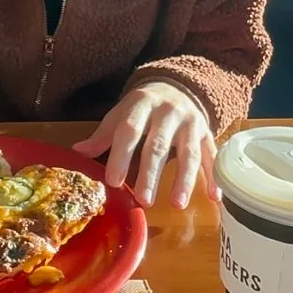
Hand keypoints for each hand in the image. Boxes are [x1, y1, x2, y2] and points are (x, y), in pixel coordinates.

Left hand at [73, 81, 218, 209]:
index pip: (130, 130)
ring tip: (177, 205)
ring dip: (184, 180)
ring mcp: (191, 123)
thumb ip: (104, 135)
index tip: (113, 181)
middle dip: (150, 174)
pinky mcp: (207, 134)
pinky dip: (214, 177)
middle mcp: (168, 112)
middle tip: (143, 201)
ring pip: (188, 153)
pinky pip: (211, 156)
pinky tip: (214, 198)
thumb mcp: (122, 114)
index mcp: (142, 104)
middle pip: (158, 145)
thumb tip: (77, 153)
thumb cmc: (143, 107)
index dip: (121, 156)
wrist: (178, 87)